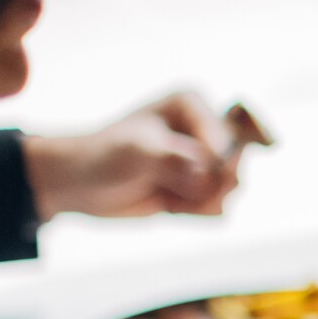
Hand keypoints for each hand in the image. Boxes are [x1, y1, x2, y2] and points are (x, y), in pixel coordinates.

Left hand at [22, 92, 246, 218]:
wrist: (81, 184)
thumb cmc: (104, 156)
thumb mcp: (136, 152)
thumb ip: (176, 159)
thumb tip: (208, 173)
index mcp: (193, 105)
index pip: (228, 138)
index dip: (214, 163)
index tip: (186, 169)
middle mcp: (205, 128)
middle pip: (236, 165)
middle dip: (207, 185)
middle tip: (172, 186)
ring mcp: (206, 160)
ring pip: (230, 191)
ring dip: (197, 202)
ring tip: (166, 193)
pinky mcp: (202, 187)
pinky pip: (219, 209)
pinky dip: (195, 213)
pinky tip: (169, 203)